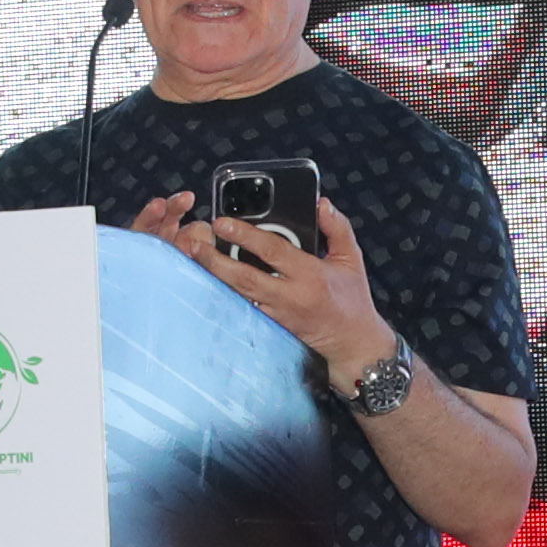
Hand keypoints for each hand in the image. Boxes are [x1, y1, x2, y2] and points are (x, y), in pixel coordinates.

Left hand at [136, 183, 389, 373]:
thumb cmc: (352, 298)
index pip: (272, 251)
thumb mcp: (351, 258)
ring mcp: (278, 313)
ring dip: (214, 275)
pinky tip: (207, 278)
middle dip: (216, 259)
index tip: (222, 221)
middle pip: (244, 277)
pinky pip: (242, 307)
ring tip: (194, 256)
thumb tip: (320, 204)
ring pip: (238, 294)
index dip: (245, 234)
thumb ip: (336, 227)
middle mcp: (291, 296)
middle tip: (195, 241)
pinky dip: (224, 292)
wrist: (352, 343)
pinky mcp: (271, 325)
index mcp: (311, 275)